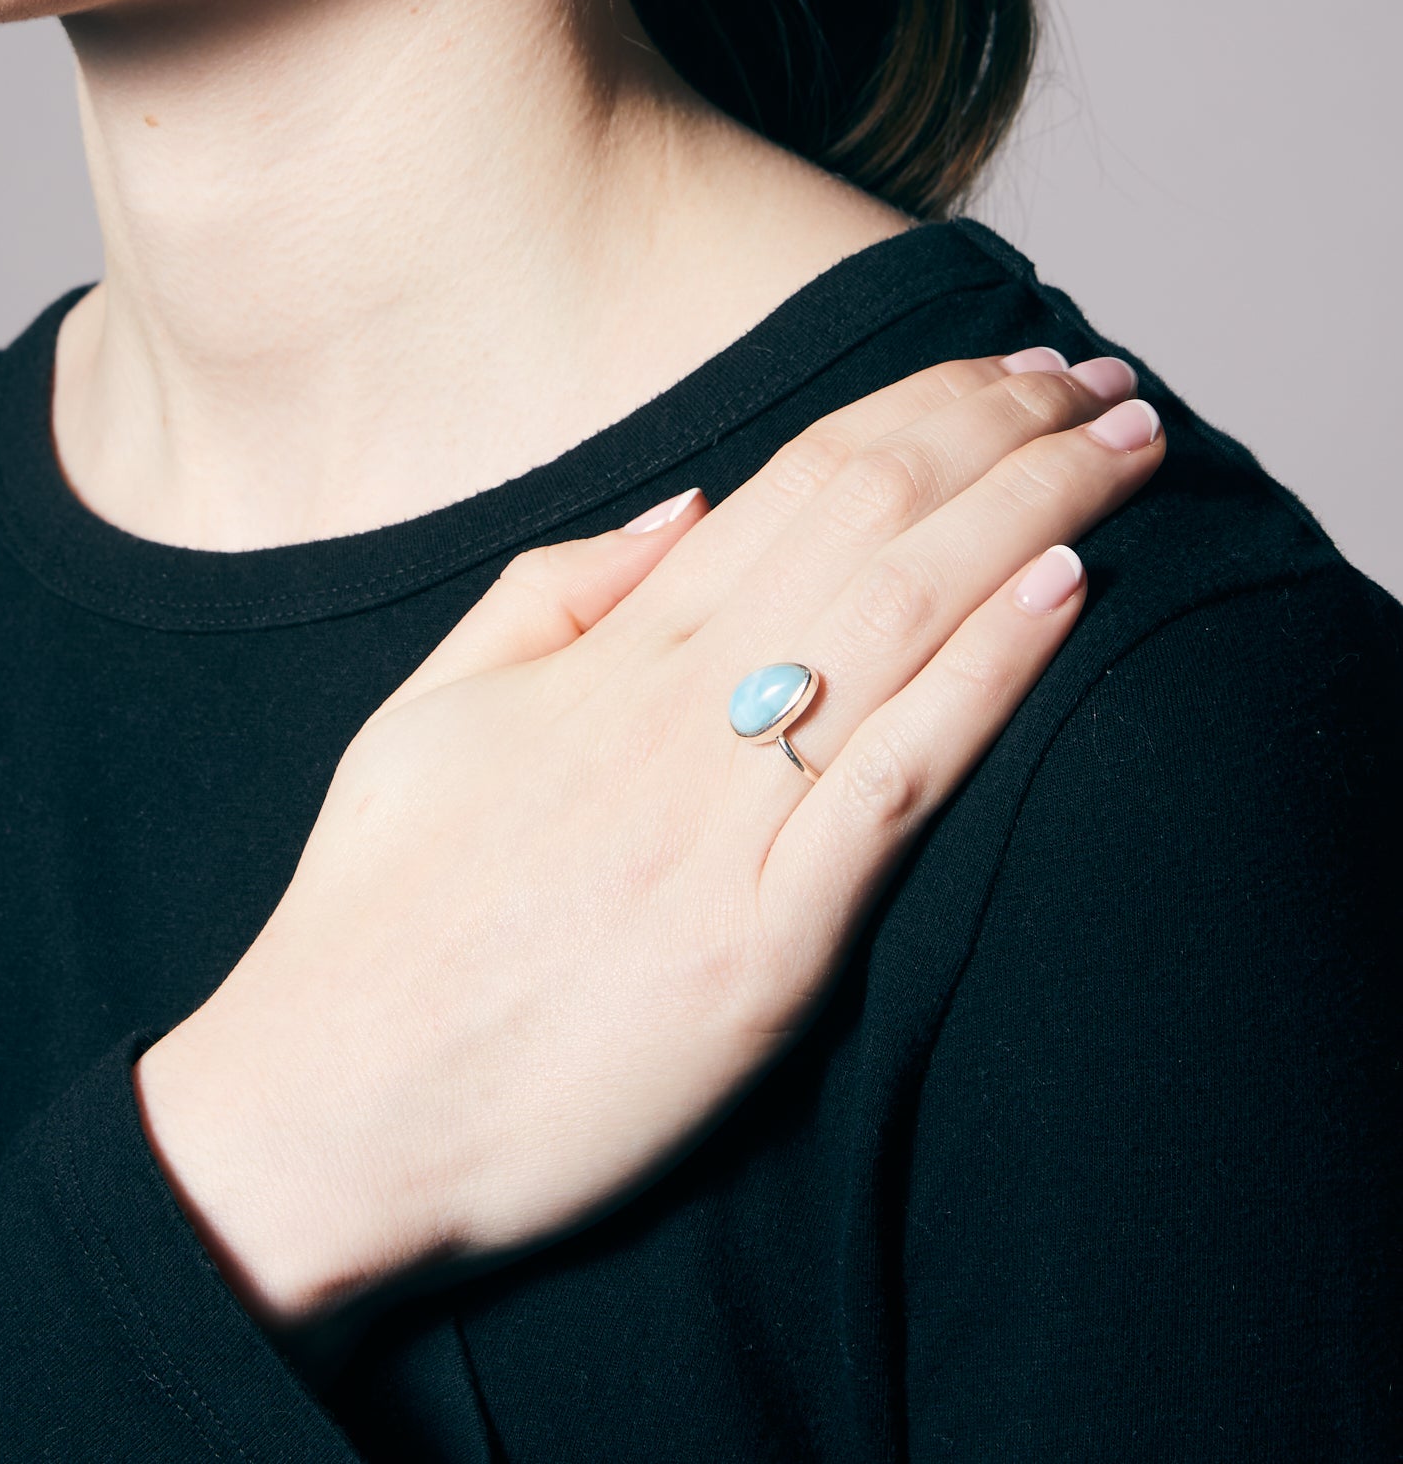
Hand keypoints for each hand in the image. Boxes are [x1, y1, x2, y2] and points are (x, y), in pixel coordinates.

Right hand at [136, 350, 1163, 1325]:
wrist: (335, 1102)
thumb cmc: (377, 908)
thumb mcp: (437, 708)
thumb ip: (556, 590)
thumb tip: (685, 500)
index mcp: (608, 655)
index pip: (796, 483)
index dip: (920, 407)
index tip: (1008, 365)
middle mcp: (676, 712)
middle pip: (870, 520)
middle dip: (1006, 429)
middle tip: (1107, 383)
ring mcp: (722, 824)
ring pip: (902, 620)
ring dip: (1034, 510)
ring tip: (1133, 448)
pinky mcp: (759, 947)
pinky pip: (893, 782)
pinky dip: (987, 675)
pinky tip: (1065, 589)